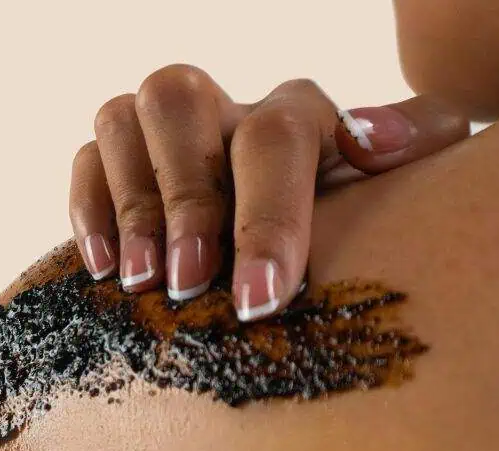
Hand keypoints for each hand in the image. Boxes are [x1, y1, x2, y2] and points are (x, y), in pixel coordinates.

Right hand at [69, 64, 468, 319]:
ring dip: (130, 203)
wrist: (310, 258)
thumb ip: (413, 144)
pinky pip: (85, 159)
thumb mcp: (402, 193)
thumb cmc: (359, 234)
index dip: (266, 216)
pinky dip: (88, 209)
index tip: (262, 300)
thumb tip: (370, 142)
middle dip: (182, 199)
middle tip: (189, 285)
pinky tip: (104, 271)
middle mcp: (226, 111)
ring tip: (142, 285)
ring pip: (121, 117)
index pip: (275, 136)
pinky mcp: (119, 163)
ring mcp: (166, 135)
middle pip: (179, 103)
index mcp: (299, 113)